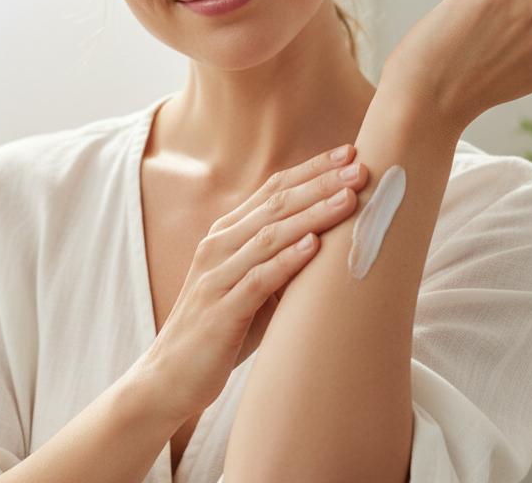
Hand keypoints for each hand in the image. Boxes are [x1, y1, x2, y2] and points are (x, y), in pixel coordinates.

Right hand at [135, 146, 368, 421]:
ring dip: (312, 214)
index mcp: (228, 234)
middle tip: (361, 167)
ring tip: (348, 199)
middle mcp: (219, 246)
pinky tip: (314, 245)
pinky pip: (257, 279)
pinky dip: (287, 260)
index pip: (274, 189)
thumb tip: (337, 239)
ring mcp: (217, 276)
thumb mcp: (254, 285)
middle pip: (276, 204)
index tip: (351, 152)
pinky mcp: (220, 311)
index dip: (312, 169)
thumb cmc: (222, 329)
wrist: (170, 378)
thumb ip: (282, 259)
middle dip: (321, 183)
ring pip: (270, 235)